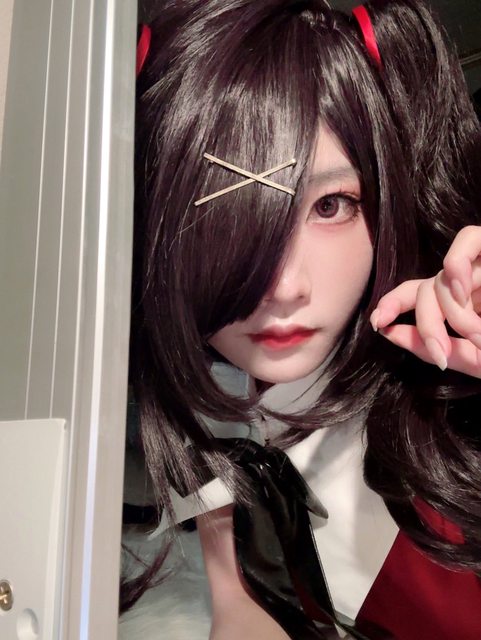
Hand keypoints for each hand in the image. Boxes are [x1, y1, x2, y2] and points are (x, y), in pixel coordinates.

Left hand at [370, 226, 480, 377]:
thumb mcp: (471, 359)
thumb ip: (428, 346)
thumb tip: (388, 332)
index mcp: (464, 303)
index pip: (418, 293)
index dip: (391, 303)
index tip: (377, 323)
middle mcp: (470, 282)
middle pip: (426, 288)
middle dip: (427, 324)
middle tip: (441, 354)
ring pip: (443, 276)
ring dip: (452, 311)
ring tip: (476, 335)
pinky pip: (470, 237)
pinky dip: (458, 265)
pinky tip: (465, 291)